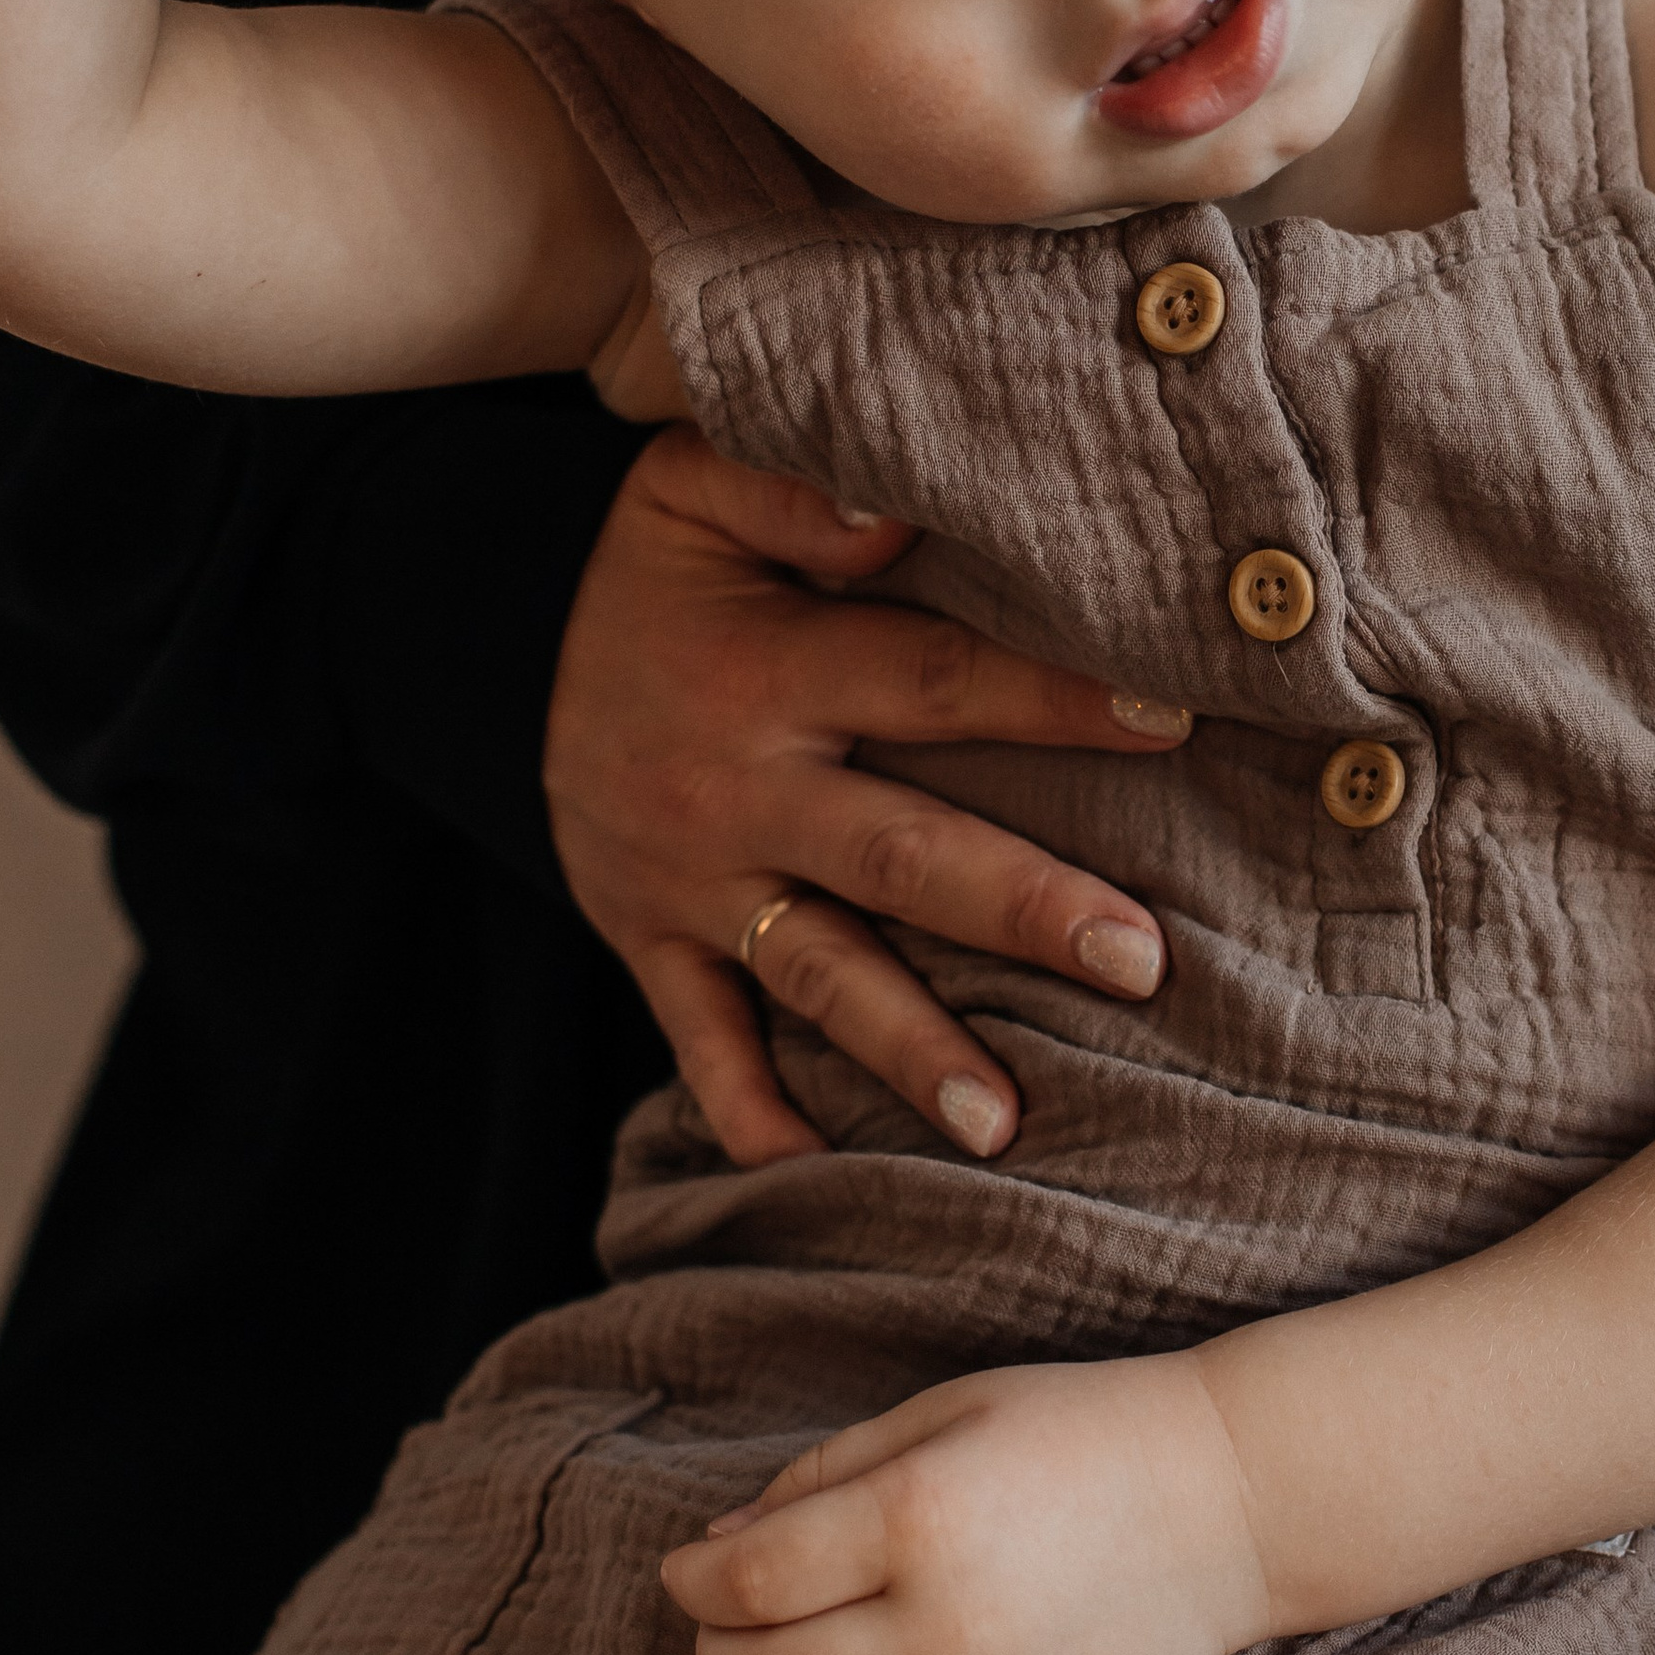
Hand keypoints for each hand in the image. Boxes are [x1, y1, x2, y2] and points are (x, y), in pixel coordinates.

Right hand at [547, 425, 1193, 1168]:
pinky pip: (700, 1038)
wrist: (484, 647)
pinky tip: (817, 1168)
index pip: (934, 681)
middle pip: (898, 856)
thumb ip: (788, 486)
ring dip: (910, 1050)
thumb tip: (886, 509)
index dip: (1051, 698)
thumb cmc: (659, 566)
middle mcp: (736, 789)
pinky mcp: (650, 939)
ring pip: (817, 973)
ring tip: (1003, 1124)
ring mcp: (692, 882)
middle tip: (1138, 961)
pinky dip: (750, 1106)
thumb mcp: (691, 487)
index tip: (1171, 717)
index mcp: (769, 671)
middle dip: (1020, 911)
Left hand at [661, 1358, 1268, 1654]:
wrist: (1230, 1499)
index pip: (749, 1581)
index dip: (692, 1582)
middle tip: (725, 1634)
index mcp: (922, 1517)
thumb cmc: (1075, 1435)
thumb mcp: (945, 1414)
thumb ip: (823, 1477)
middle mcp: (954, 1627)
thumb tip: (715, 1549)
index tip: (690, 1574)